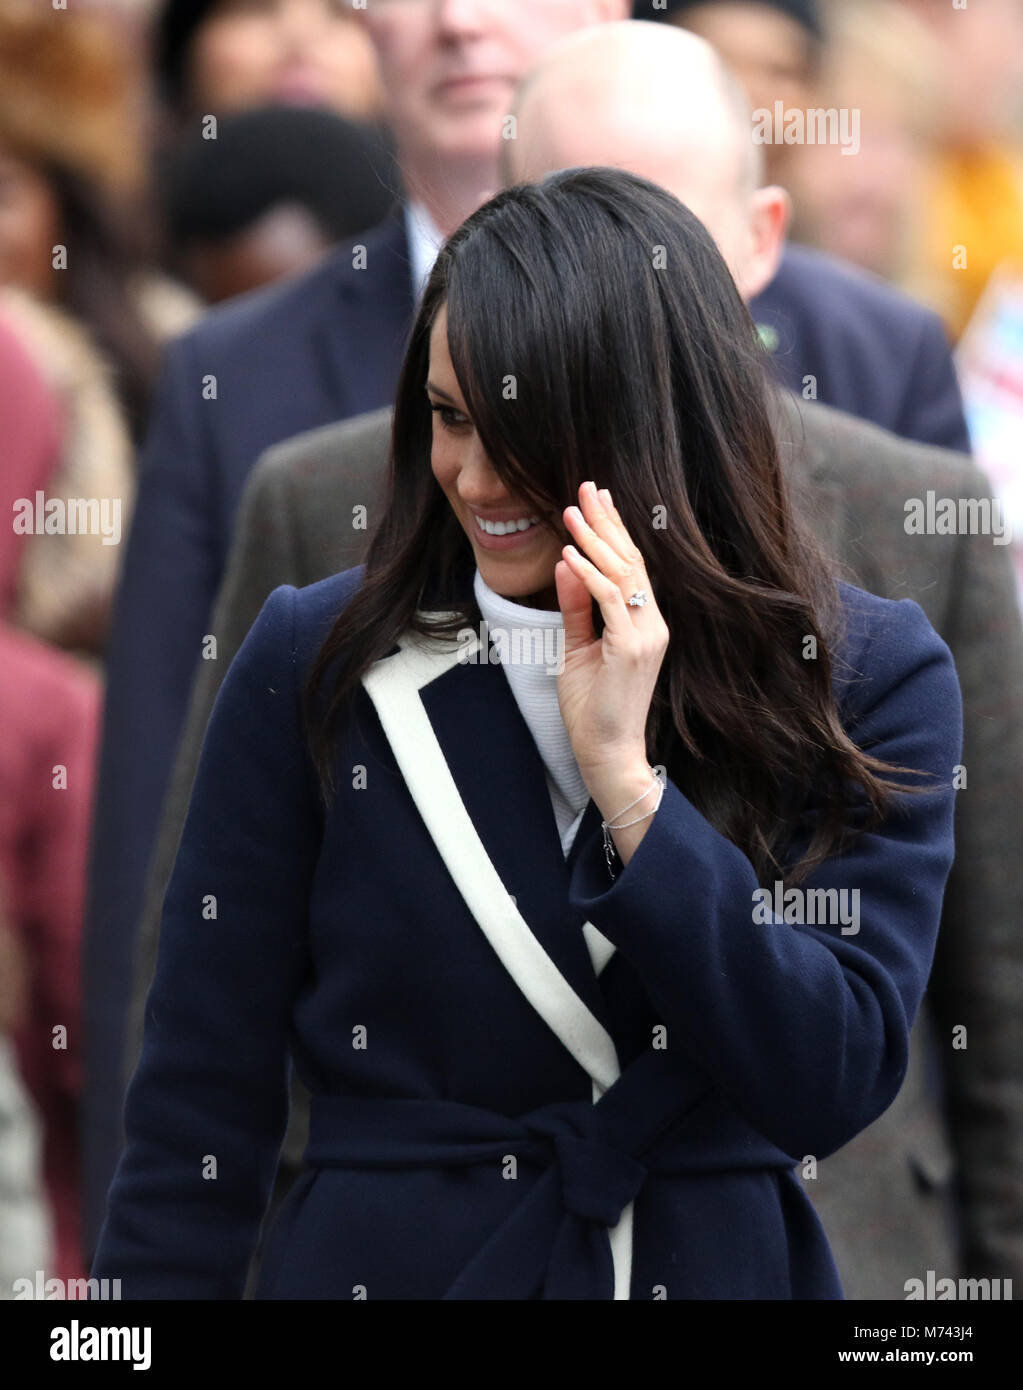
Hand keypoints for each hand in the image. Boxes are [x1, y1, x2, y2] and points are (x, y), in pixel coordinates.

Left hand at [555, 482, 669, 803]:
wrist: (608, 752)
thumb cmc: (593, 709)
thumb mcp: (578, 650)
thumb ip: (576, 608)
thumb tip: (565, 565)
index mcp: (645, 623)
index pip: (631, 567)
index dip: (614, 530)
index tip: (595, 499)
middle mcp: (653, 624)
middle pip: (631, 561)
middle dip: (607, 522)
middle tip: (586, 487)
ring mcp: (647, 635)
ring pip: (622, 575)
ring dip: (595, 540)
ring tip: (571, 511)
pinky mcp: (633, 649)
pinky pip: (609, 601)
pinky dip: (588, 576)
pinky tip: (569, 555)